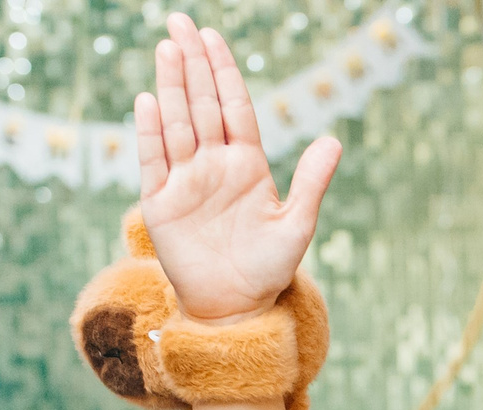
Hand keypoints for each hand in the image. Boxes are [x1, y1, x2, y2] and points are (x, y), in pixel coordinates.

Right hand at [133, 13, 340, 321]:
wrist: (236, 308)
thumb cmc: (268, 270)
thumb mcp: (297, 226)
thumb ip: (310, 182)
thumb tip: (333, 140)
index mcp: (247, 164)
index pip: (233, 107)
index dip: (223, 72)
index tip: (214, 37)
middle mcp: (213, 165)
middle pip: (200, 105)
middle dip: (192, 64)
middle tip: (180, 22)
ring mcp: (185, 181)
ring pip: (176, 124)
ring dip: (171, 87)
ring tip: (167, 48)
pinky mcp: (161, 204)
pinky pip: (153, 161)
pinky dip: (150, 133)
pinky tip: (148, 101)